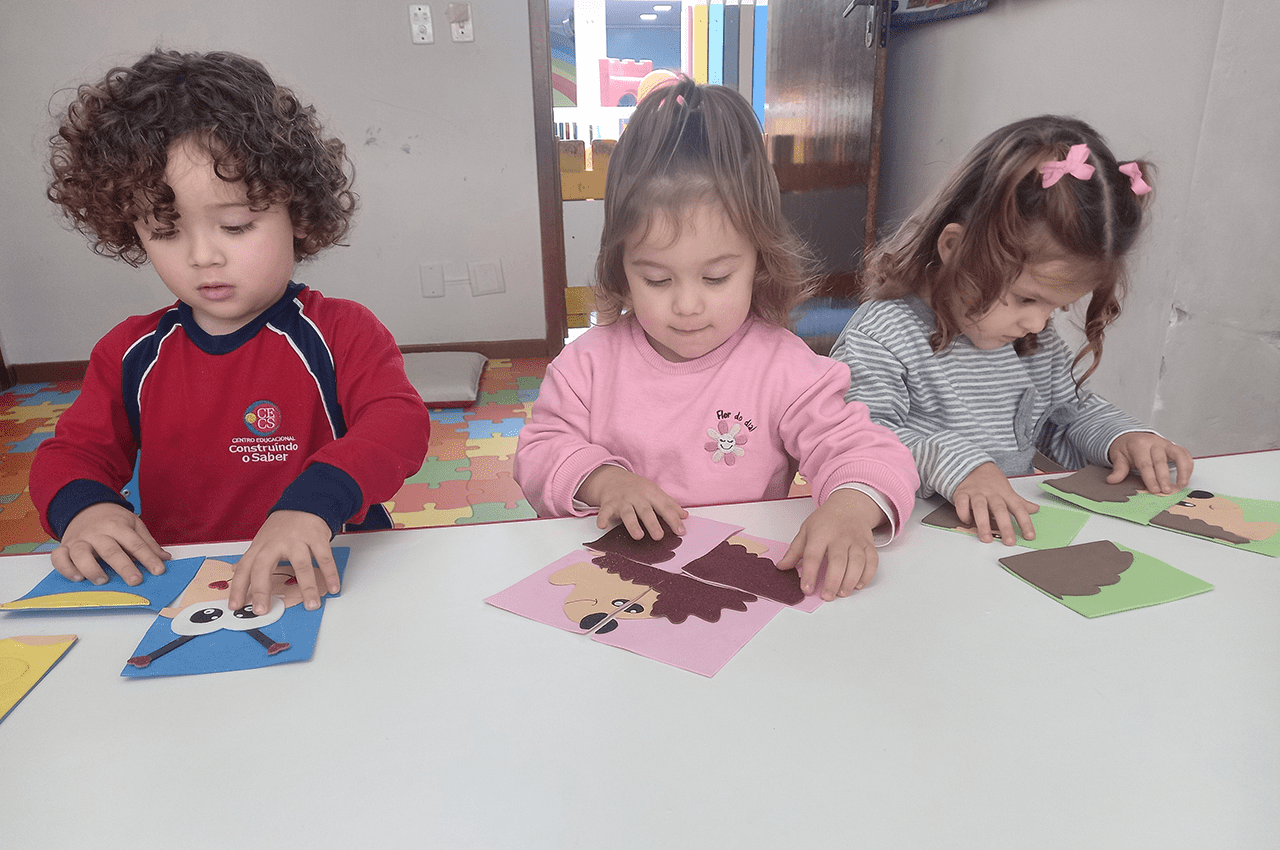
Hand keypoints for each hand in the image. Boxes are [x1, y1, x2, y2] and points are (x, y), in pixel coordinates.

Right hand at [51, 502, 169, 585]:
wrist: (85, 506)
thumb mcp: (133, 524)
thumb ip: (147, 543)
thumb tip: (165, 558)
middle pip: (110, 550)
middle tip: (135, 580)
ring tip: (103, 580)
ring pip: (81, 554)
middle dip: (124, 566)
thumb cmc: (111, 519)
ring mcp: (79, 540)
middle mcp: (97, 533)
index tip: (159, 570)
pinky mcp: (64, 547)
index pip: (135, 543)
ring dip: (91, 568)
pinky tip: (77, 578)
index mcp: (117, 526)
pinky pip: (59, 558)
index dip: (148, 558)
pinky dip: (65, 568)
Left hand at [228, 510, 338, 614]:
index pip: (244, 569)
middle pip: (264, 567)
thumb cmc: (282, 528)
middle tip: (262, 610)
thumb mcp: (262, 541)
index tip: (235, 607)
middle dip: (261, 590)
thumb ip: (250, 559)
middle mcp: (276, 544)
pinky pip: (325, 558)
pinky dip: (330, 574)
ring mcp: (297, 540)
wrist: (304, 504)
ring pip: (301, 565)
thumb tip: (233, 571)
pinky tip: (333, 588)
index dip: (237, 588)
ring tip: (311, 605)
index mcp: (260, 547)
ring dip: (308, 587)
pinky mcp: (316, 537)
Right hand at [575, 465, 687, 539]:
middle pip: (645, 510)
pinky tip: (603, 526)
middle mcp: (636, 496)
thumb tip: (685, 516)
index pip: (664, 506)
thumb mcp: (654, 492)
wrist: (612, 477)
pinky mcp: (608, 504)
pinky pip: (605, 511)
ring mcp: (622, 500)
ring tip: (638, 536)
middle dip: (652, 523)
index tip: (681, 531)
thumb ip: (669, 504)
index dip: (673, 519)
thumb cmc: (637, 488)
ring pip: (627, 513)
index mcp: (650, 493)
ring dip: (632, 524)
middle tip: (659, 536)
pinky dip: (603, 518)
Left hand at [776, 489, 886, 599]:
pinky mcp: (869, 545)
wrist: (849, 505)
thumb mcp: (806, 530)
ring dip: (850, 580)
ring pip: (857, 562)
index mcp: (821, 533)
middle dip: (832, 581)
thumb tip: (782, 567)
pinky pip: (872, 561)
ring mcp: (856, 541)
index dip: (810, 573)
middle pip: (838, 560)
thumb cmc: (826, 520)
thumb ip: (794, 551)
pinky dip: (867, 575)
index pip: (813, 555)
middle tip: (826, 596)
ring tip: (842, 593)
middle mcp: (840, 537)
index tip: (807, 589)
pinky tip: (858, 585)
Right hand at [953, 462, 1038, 544]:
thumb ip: (1020, 502)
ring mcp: (976, 493)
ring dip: (983, 524)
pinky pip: (961, 504)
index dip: (1025, 523)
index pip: (1019, 508)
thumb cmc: (991, 480)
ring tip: (986, 538)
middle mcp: (991, 494)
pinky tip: (968, 522)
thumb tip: (1035, 509)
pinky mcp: (961, 493)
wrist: (972, 465)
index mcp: (1005, 494)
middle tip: (1009, 541)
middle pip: (1000, 510)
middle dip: (1005, 527)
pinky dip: (964, 514)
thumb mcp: (1007, 490)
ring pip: (980, 508)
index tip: (1029, 536)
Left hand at [1108, 432, 1193, 494]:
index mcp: (1139, 445)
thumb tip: (1112, 480)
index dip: (1150, 478)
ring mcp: (1166, 444)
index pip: (1145, 463)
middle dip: (1164, 478)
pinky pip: (1185, 454)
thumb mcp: (1118, 456)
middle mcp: (1154, 443)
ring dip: (1182, 470)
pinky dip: (1188, 465)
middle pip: (1160, 461)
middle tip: (1166, 491)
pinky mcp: (1174, 447)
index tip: (1154, 490)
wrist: (1132, 436)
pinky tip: (1186, 477)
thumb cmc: (1127, 448)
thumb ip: (1118, 469)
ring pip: (1178, 455)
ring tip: (1181, 485)